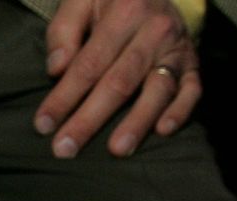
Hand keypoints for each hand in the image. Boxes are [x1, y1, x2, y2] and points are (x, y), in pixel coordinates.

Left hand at [35, 0, 200, 158]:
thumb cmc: (110, 2)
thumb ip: (64, 29)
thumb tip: (57, 69)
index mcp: (125, 11)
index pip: (89, 63)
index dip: (65, 96)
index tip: (43, 125)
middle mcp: (155, 30)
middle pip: (119, 82)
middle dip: (90, 119)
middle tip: (66, 149)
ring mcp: (177, 49)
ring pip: (158, 90)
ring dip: (137, 122)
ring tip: (117, 150)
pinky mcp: (193, 64)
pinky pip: (192, 90)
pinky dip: (180, 111)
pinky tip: (163, 131)